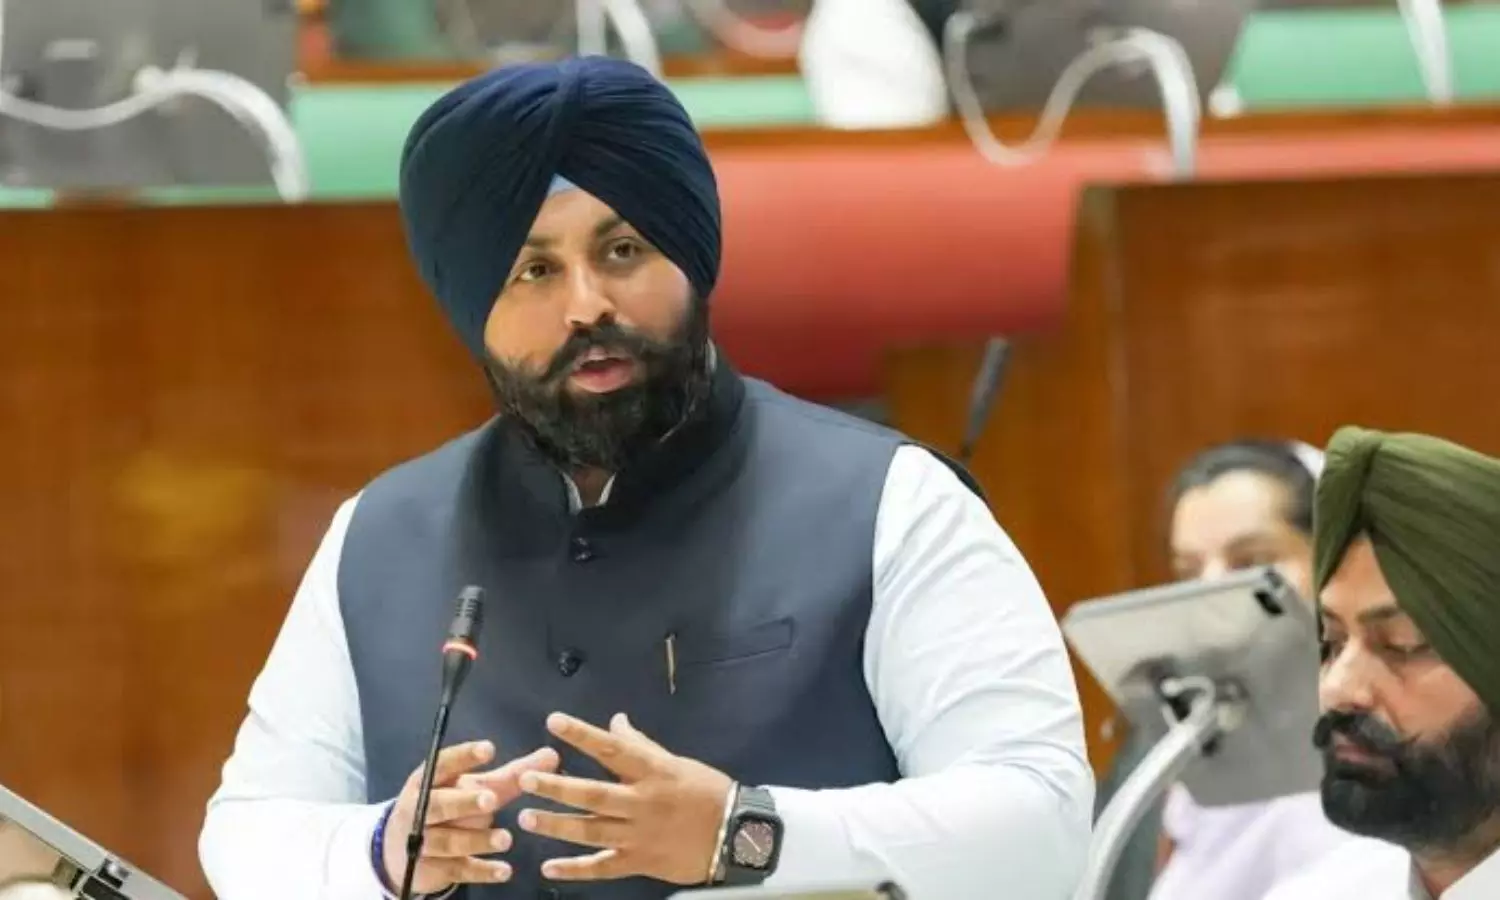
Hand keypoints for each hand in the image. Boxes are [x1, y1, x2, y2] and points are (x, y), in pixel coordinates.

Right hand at [382, 740, 559, 895]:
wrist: (402, 848)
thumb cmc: (450, 804)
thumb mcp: (475, 786)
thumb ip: (512, 773)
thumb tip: (553, 755)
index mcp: (428, 780)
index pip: (443, 764)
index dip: (464, 757)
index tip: (489, 749)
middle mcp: (420, 809)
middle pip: (439, 805)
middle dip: (464, 802)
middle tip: (491, 799)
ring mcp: (423, 841)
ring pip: (449, 841)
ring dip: (477, 840)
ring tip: (506, 839)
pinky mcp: (434, 869)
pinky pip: (458, 870)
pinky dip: (482, 871)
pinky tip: (505, 870)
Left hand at [517, 712, 734, 884]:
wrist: (735, 834)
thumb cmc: (705, 791)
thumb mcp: (675, 762)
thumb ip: (641, 744)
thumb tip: (615, 721)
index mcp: (652, 771)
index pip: (612, 748)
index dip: (582, 735)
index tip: (554, 721)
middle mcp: (642, 802)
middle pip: (593, 794)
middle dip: (557, 787)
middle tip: (525, 780)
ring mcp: (639, 835)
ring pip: (591, 830)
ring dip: (557, 825)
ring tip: (526, 819)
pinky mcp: (640, 861)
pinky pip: (602, 868)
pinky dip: (575, 869)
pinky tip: (549, 868)